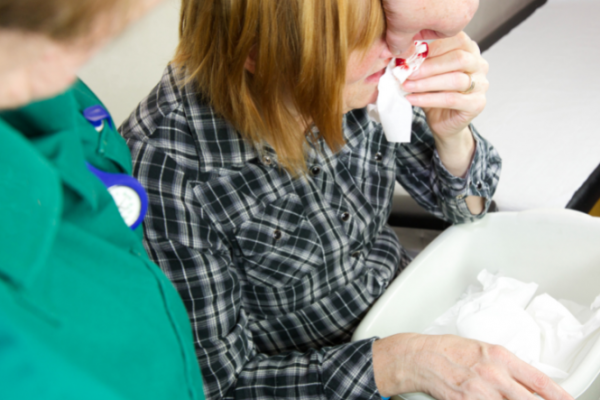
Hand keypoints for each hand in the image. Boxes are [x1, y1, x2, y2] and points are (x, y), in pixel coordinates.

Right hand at [373, 333, 573, 399]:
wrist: (419, 357)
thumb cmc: (448, 350)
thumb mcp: (482, 350)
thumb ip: (507, 366)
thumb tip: (528, 383)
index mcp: (498, 356)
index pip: (538, 380)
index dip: (557, 394)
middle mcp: (492, 374)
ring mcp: (479, 392)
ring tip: (504, 398)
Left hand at [403, 32, 488, 141]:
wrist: (443, 121)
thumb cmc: (435, 92)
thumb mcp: (426, 73)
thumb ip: (420, 62)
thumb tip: (402, 56)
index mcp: (470, 50)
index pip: (457, 39)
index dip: (433, 46)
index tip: (410, 54)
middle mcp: (479, 65)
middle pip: (458, 58)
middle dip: (429, 65)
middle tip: (407, 71)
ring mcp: (481, 85)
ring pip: (455, 79)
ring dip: (427, 82)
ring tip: (406, 85)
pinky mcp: (477, 104)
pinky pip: (451, 100)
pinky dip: (428, 99)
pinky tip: (412, 99)